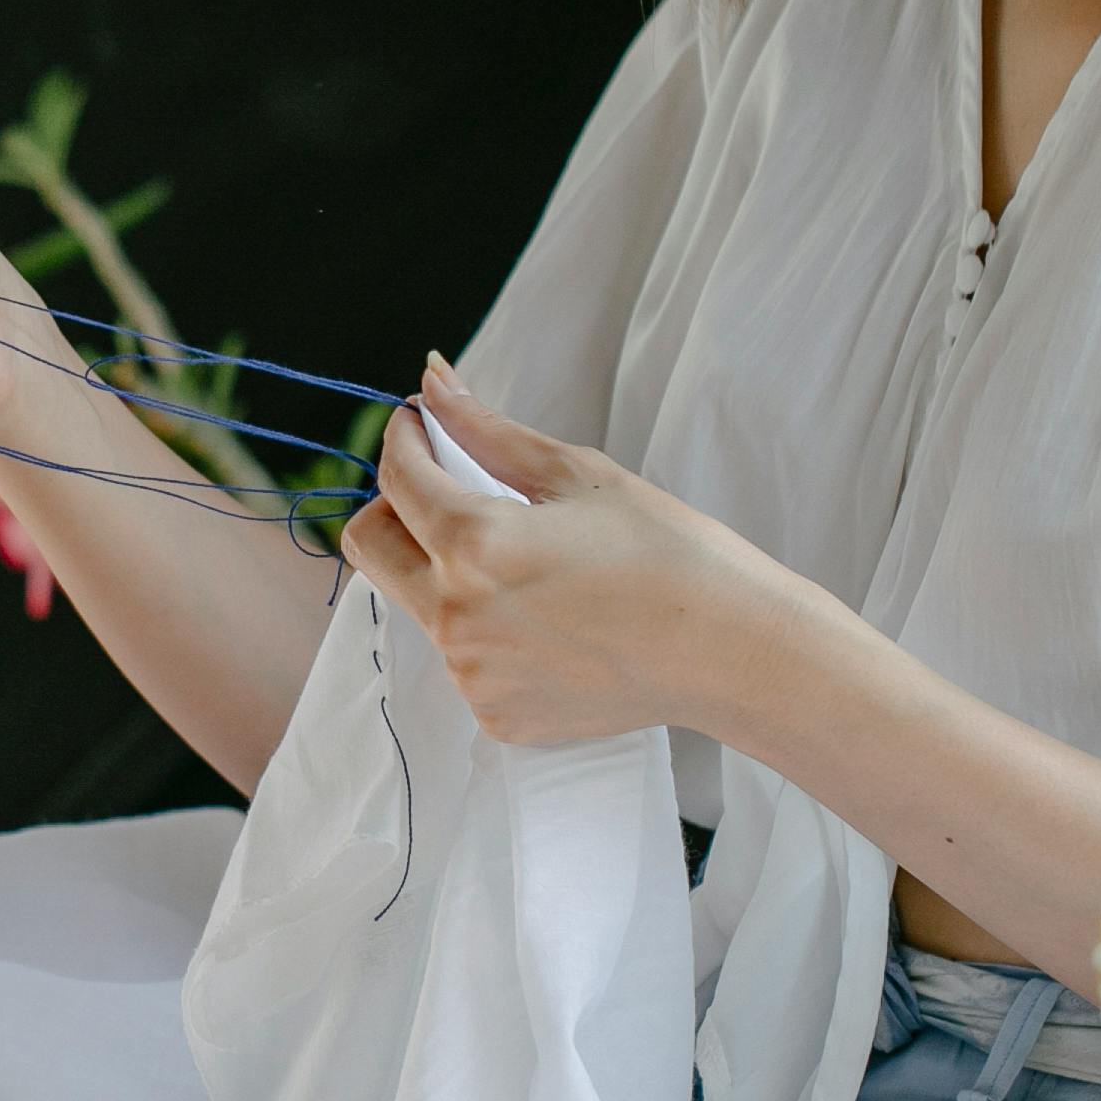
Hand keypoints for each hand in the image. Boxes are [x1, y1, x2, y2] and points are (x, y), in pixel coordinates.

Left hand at [338, 360, 806, 745]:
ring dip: (449, 573)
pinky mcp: (495, 716)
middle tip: (446, 491)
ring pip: (421, 606)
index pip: (397, 478)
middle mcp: (456, 616)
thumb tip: (433, 383)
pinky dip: (491, 632)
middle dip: (395, 507)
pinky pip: (465, 660)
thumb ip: (489, 431)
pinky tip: (556, 624)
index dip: (404, 439)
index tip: (421, 426)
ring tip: (532, 569)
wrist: (730, 652)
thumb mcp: (578, 475)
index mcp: (473, 543)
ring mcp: (472, 675)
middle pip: (371, 548)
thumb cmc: (670, 554)